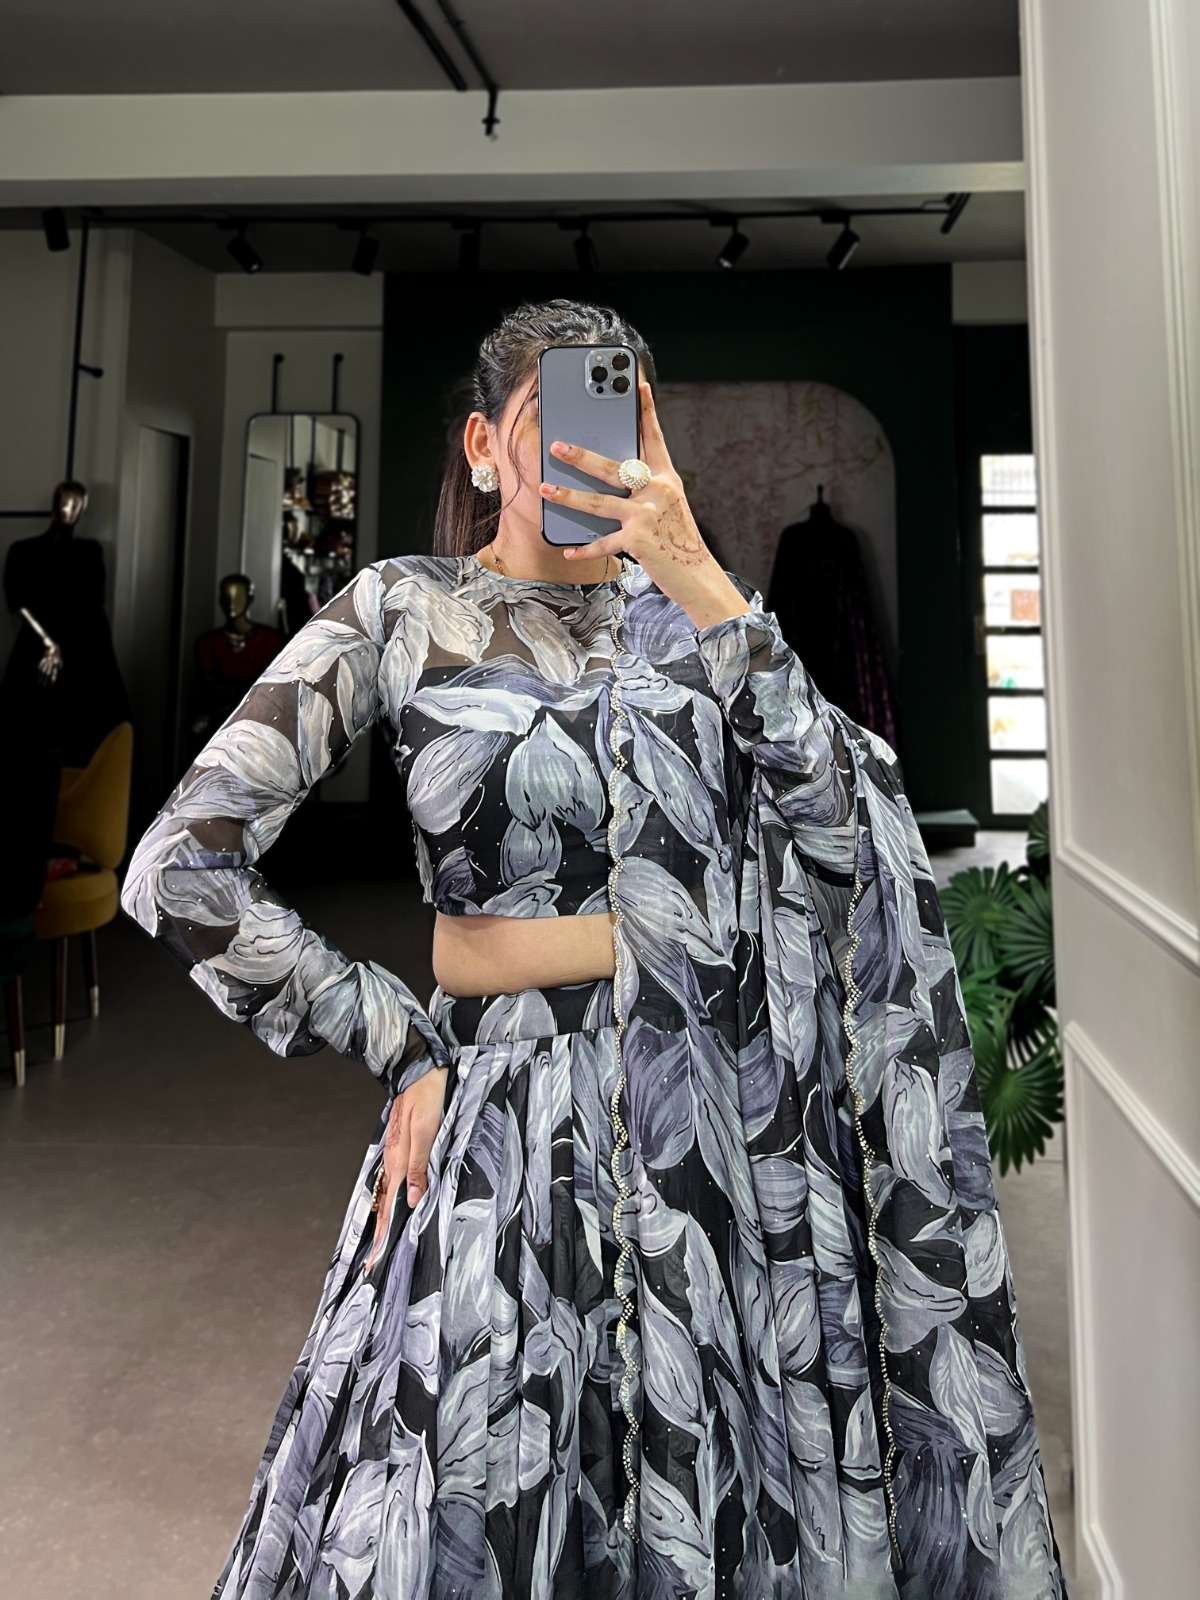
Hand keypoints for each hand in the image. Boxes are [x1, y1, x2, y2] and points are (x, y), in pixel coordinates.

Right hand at [362, 1065, 448, 1273]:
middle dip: (380, 1234)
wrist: (422, 1071)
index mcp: (399, 1160)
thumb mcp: (427, 1131)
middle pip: (385, 1205)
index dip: (385, 1234)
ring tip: (381, 1243)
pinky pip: (395, 1181)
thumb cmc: (427, 1098)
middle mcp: (394, 1160)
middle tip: (373, 1262)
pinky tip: (396, 1204)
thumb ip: (419, 1166)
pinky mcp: (402, 1147)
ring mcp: (396, 1154)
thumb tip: (411, 1200)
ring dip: (385, 1219)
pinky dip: (392, 1199)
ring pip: (388, 1194)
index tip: (376, 1260)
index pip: (390, 1206)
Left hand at [540, 378, 750, 627]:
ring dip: (568, 496)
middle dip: (582, 456)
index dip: (646, 412)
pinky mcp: (638, 540)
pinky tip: (568, 551)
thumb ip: (644, 491)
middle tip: (556, 446)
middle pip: (613, 468)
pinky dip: (585, 550)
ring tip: (545, 488)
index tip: (638, 386)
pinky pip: (603, 543)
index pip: (654, 439)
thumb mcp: (668, 508)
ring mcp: (647, 515)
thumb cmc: (678, 541)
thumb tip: (609, 481)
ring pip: (599, 502)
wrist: (697, 576)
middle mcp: (658, 492)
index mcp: (666, 479)